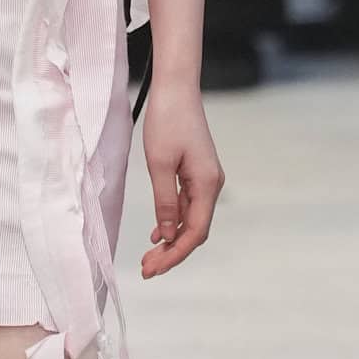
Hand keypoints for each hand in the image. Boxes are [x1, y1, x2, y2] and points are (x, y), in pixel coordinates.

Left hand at [139, 84, 222, 278]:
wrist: (176, 88)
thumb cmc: (167, 120)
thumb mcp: (159, 163)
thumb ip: (164, 201)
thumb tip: (168, 234)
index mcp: (207, 184)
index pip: (195, 232)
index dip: (175, 254)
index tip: (152, 268)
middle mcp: (211, 185)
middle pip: (195, 230)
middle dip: (172, 252)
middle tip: (146, 269)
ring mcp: (205, 179)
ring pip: (190, 220)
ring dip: (171, 240)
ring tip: (148, 257)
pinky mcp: (196, 173)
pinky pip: (186, 205)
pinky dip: (172, 222)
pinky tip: (158, 234)